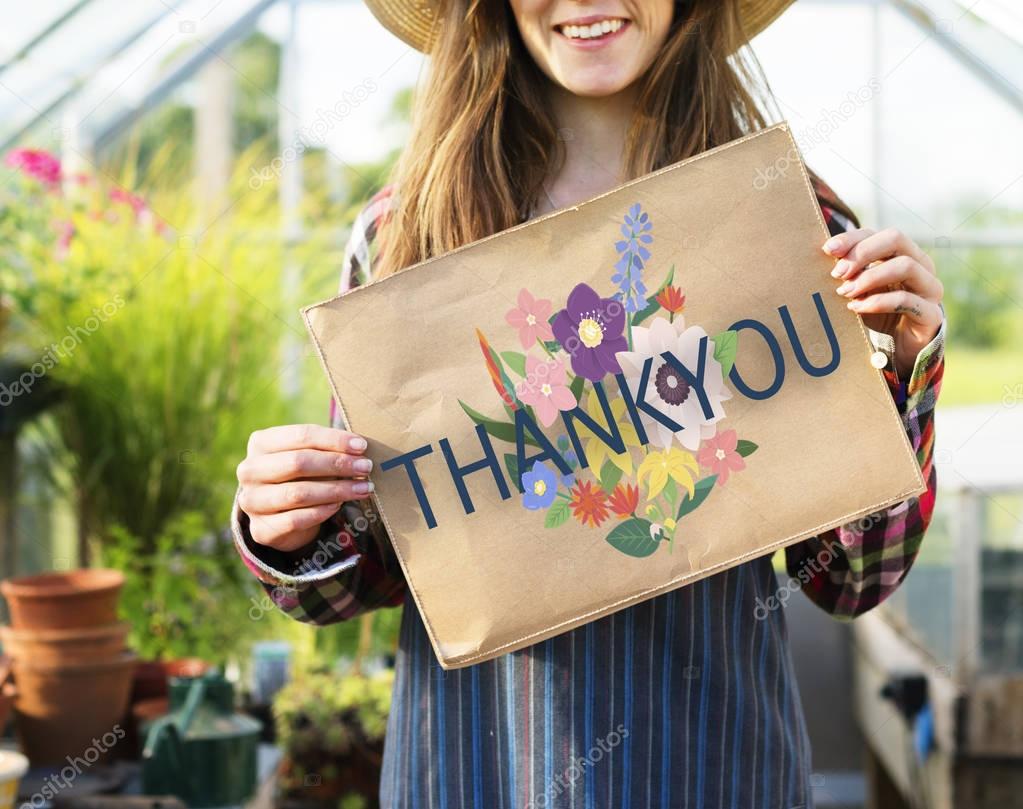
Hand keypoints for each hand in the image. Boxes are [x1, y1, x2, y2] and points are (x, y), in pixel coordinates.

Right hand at [236, 424, 373, 551]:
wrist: (278, 514)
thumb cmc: (300, 475)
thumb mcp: (309, 455)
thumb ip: (328, 449)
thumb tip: (360, 448)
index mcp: (260, 443)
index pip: (301, 435)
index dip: (334, 440)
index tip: (362, 446)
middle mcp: (250, 470)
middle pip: (298, 462)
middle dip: (337, 464)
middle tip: (366, 467)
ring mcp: (251, 501)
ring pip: (298, 493)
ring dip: (337, 490)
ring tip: (363, 488)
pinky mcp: (260, 529)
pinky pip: (296, 519)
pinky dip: (322, 511)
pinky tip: (339, 505)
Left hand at [824, 227, 942, 380]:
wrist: (901, 349)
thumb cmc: (879, 314)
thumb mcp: (861, 290)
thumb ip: (850, 274)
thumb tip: (827, 258)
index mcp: (904, 254)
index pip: (878, 233)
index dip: (852, 238)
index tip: (828, 250)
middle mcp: (922, 265)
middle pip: (896, 238)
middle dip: (862, 252)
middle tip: (838, 273)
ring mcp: (930, 288)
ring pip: (905, 266)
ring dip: (869, 277)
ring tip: (846, 292)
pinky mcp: (931, 313)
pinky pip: (906, 300)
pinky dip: (877, 302)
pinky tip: (856, 308)